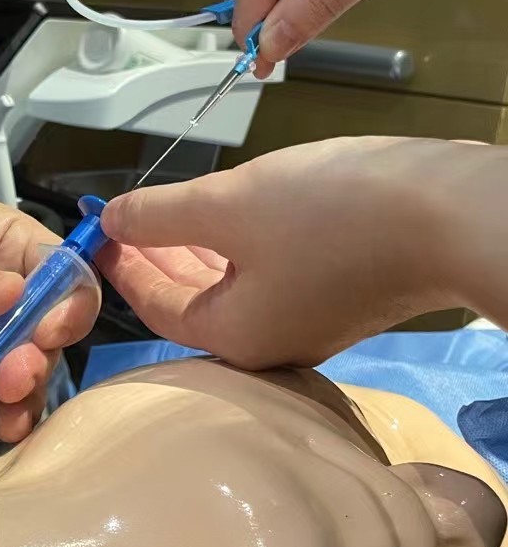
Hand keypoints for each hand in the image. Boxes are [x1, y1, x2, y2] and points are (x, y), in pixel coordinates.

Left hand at [0, 112, 98, 441]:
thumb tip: (8, 298)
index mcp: (17, 244)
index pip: (66, 276)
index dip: (68, 306)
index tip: (47, 331)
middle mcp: (11, 293)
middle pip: (50, 333)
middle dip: (38, 358)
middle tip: (12, 375)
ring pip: (23, 370)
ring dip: (23, 394)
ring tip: (7, 410)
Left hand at [99, 138, 476, 368]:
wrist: (449, 216)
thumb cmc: (331, 214)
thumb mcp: (229, 205)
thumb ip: (162, 216)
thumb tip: (113, 221)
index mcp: (234, 334)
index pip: (155, 307)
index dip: (120, 265)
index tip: (97, 230)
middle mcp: (270, 341)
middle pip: (192, 301)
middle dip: (156, 255)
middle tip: (125, 217)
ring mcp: (309, 320)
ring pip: (233, 285)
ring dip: (196, 248)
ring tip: (166, 212)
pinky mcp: (341, 293)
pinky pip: (270, 273)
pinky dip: (240, 247)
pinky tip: (233, 217)